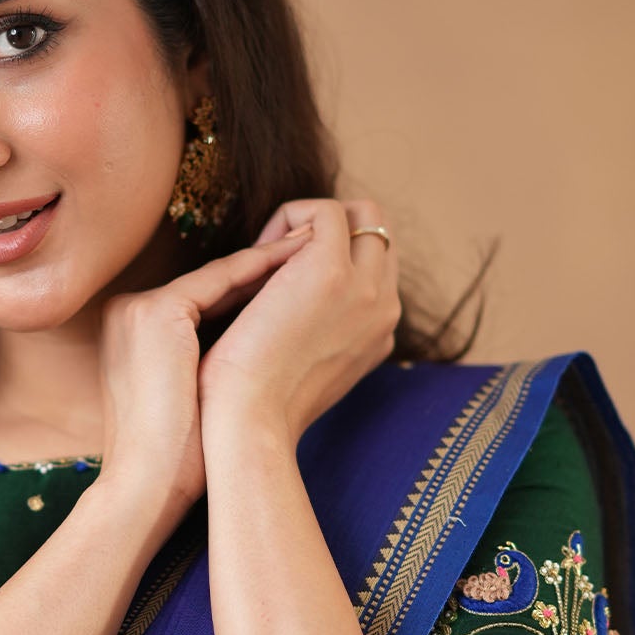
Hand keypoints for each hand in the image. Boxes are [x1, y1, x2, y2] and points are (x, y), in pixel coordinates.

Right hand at [95, 230, 313, 540]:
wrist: (147, 486)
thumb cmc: (177, 459)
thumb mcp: (194, 398)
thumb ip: (214, 364)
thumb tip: (269, 348)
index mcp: (133, 332)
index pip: (202, 303)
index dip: (254, 294)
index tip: (300, 286)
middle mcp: (128, 312)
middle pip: (212, 284)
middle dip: (267, 273)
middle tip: (317, 256)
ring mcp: (139, 309)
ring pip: (219, 275)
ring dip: (272, 261)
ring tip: (318, 249)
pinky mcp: (157, 313)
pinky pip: (222, 280)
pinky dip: (263, 270)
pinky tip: (304, 261)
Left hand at [195, 198, 401, 442]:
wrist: (249, 425)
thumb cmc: (257, 408)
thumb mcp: (301, 370)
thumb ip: (315, 335)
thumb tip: (293, 306)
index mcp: (379, 334)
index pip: (375, 269)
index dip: (330, 259)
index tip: (283, 281)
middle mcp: (385, 310)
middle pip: (378, 235)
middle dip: (326, 231)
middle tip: (273, 261)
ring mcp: (365, 288)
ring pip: (363, 214)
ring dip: (308, 222)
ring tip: (265, 259)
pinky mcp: (330, 269)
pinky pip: (324, 209)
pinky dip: (289, 216)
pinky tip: (258, 252)